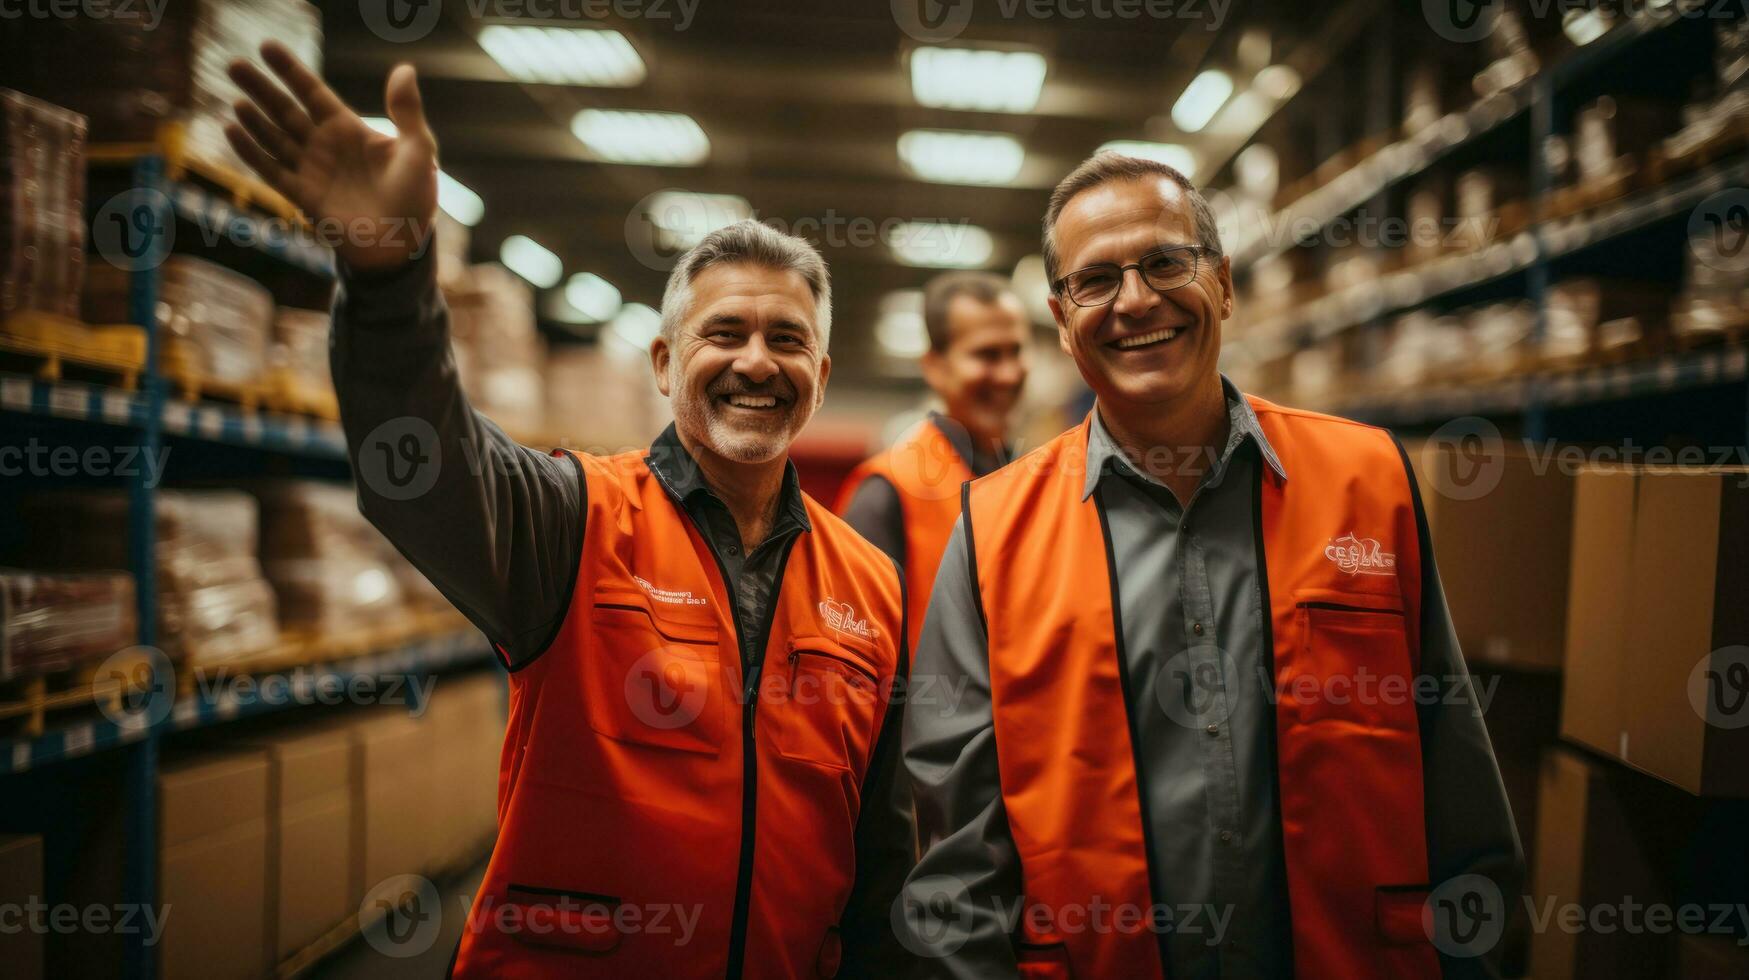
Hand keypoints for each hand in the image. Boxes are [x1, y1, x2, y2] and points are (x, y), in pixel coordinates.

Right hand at [225, 41, 438, 271]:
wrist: (403, 243)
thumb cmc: (415, 196)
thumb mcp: (419, 149)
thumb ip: (407, 110)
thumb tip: (405, 68)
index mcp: (348, 129)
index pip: (312, 92)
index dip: (290, 70)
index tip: (266, 46)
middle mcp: (324, 146)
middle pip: (285, 110)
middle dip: (260, 87)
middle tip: (234, 64)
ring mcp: (311, 170)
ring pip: (274, 137)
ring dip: (254, 119)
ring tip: (237, 99)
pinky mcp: (303, 196)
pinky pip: (271, 170)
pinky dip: (251, 151)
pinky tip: (232, 130)